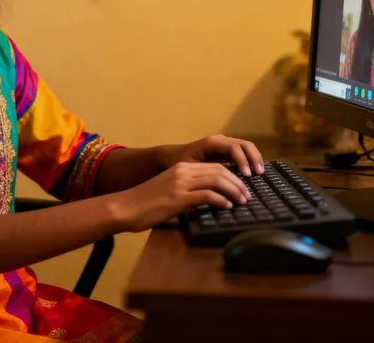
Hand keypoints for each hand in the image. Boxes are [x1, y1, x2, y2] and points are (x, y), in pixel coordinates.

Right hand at [112, 162, 251, 232]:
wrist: (126, 207)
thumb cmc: (145, 203)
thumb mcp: (168, 191)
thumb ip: (186, 190)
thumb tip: (207, 198)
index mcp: (181, 168)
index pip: (214, 166)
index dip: (232, 176)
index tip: (241, 188)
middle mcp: (182, 171)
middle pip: (219, 170)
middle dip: (237, 182)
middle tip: (247, 195)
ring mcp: (180, 183)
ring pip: (216, 180)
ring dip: (233, 190)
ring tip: (242, 201)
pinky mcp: (178, 197)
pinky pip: (206, 195)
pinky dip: (220, 200)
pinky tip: (227, 206)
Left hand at [161, 134, 264, 176]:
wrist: (172, 156)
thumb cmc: (180, 163)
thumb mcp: (191, 169)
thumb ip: (205, 174)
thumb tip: (220, 185)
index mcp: (212, 142)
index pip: (234, 147)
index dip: (242, 160)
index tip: (247, 175)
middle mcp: (220, 140)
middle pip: (244, 144)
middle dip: (253, 157)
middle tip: (259, 174)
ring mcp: (225, 144)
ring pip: (246, 147)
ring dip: (255, 158)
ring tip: (260, 173)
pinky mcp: (226, 151)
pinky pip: (243, 152)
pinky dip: (251, 160)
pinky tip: (254, 172)